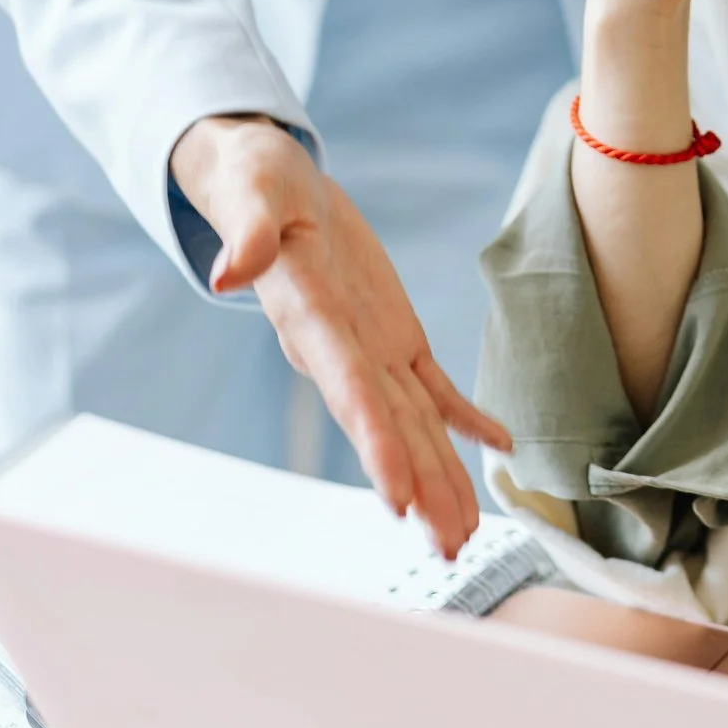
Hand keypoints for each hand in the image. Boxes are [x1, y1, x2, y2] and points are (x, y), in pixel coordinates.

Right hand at [171, 115, 511, 556]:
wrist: (269, 183)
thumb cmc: (254, 181)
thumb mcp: (251, 190)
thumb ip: (248, 233)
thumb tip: (227, 272)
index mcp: (311, 321)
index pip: (350, 393)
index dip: (377, 446)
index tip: (399, 501)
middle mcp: (341, 350)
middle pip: (388, 428)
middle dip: (419, 487)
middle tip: (448, 547)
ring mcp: (368, 347)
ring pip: (415, 421)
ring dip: (442, 476)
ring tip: (466, 532)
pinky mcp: (391, 333)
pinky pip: (433, 385)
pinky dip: (467, 417)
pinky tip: (499, 445)